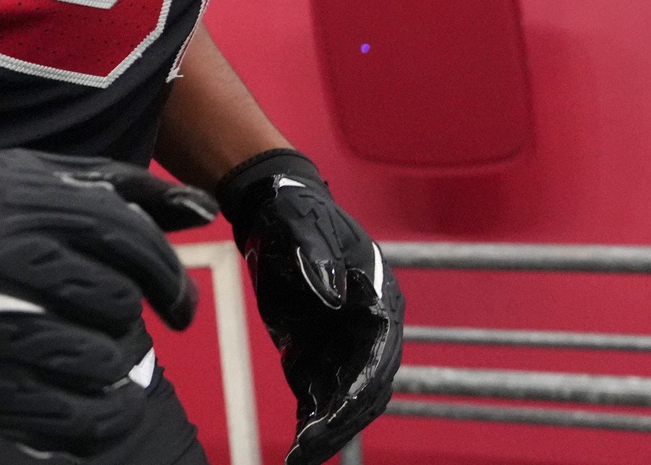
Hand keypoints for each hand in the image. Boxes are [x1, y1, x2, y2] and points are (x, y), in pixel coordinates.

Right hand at [0, 149, 214, 455]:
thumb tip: (203, 210)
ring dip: (116, 368)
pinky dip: (103, 420)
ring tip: (103, 361)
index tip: (177, 307)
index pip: (124, 238)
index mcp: (22, 203)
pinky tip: (102, 408)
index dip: (165, 275)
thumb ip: (112, 187)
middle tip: (122, 326)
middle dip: (130, 320)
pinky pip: (71, 420)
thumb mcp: (22, 177)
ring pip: (98, 361)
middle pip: (115, 302)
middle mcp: (8, 259)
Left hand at [217, 149, 402, 464]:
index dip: (359, 386)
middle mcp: (369, 328)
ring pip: (346, 401)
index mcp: (379, 296)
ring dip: (327, 430)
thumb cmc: (294, 211)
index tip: (334, 413)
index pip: (379, 353)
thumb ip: (316, 255)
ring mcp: (345, 345)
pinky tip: (296, 447)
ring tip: (299, 456)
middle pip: (366, 387)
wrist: (271, 210)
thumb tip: (333, 294)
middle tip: (309, 447)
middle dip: (341, 420)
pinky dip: (310, 423)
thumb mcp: (301, 223)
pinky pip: (320, 397)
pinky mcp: (318, 354)